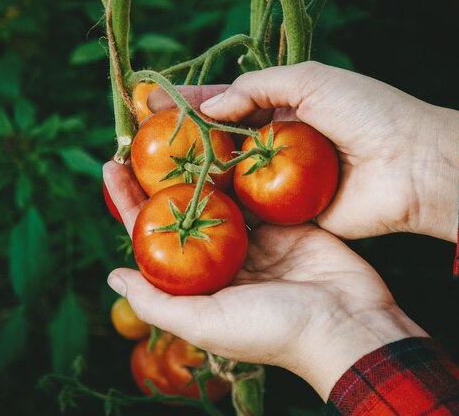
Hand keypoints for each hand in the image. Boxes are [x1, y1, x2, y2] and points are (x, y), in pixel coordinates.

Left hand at [103, 161, 426, 400]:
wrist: (347, 324)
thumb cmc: (274, 330)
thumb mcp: (207, 323)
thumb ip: (157, 302)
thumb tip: (112, 275)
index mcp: (201, 284)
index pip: (154, 238)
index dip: (130, 203)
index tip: (110, 166)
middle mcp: (225, 261)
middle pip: (184, 210)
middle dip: (162, 176)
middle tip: (142, 137)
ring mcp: (258, 241)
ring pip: (222, 195)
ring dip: (201, 164)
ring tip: (180, 129)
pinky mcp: (288, 224)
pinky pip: (260, 191)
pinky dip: (244, 168)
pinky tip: (227, 139)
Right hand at [147, 61, 458, 241]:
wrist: (412, 167)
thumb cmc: (369, 113)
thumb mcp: (313, 80)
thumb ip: (258, 88)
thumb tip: (212, 106)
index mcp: (285, 105)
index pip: (226, 100)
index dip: (188, 102)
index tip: (148, 102)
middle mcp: (277, 142)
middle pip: (219, 139)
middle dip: (180, 139)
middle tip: (135, 141)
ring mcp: (280, 179)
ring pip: (227, 175)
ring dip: (192, 173)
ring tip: (147, 173)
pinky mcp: (287, 213)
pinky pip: (247, 207)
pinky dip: (219, 205)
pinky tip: (184, 204)